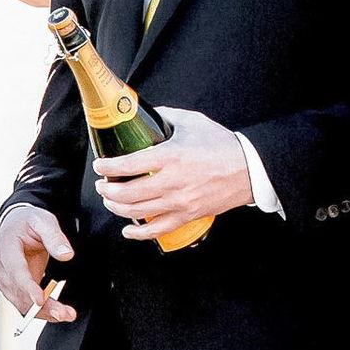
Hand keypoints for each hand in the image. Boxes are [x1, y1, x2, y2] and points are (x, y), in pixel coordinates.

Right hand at [0, 205, 78, 321]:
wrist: (15, 225)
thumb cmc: (26, 223)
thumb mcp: (43, 221)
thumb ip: (54, 237)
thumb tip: (66, 254)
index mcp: (6, 247)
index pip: (15, 270)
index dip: (27, 287)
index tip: (40, 299)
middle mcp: (0, 266)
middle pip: (19, 292)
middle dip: (42, 306)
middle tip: (64, 312)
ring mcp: (3, 279)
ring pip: (20, 302)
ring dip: (42, 312)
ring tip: (65, 313)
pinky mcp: (10, 287)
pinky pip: (22, 303)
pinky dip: (39, 310)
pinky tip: (54, 311)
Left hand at [94, 106, 252, 240]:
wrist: (249, 169)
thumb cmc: (222, 145)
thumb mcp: (192, 122)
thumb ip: (166, 117)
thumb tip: (147, 116)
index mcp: (170, 156)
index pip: (127, 164)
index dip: (107, 167)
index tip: (99, 165)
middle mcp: (172, 182)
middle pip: (127, 193)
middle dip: (107, 190)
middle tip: (102, 185)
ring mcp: (179, 202)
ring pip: (137, 213)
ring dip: (117, 208)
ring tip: (110, 201)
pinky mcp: (188, 216)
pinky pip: (157, 230)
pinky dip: (138, 233)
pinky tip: (128, 229)